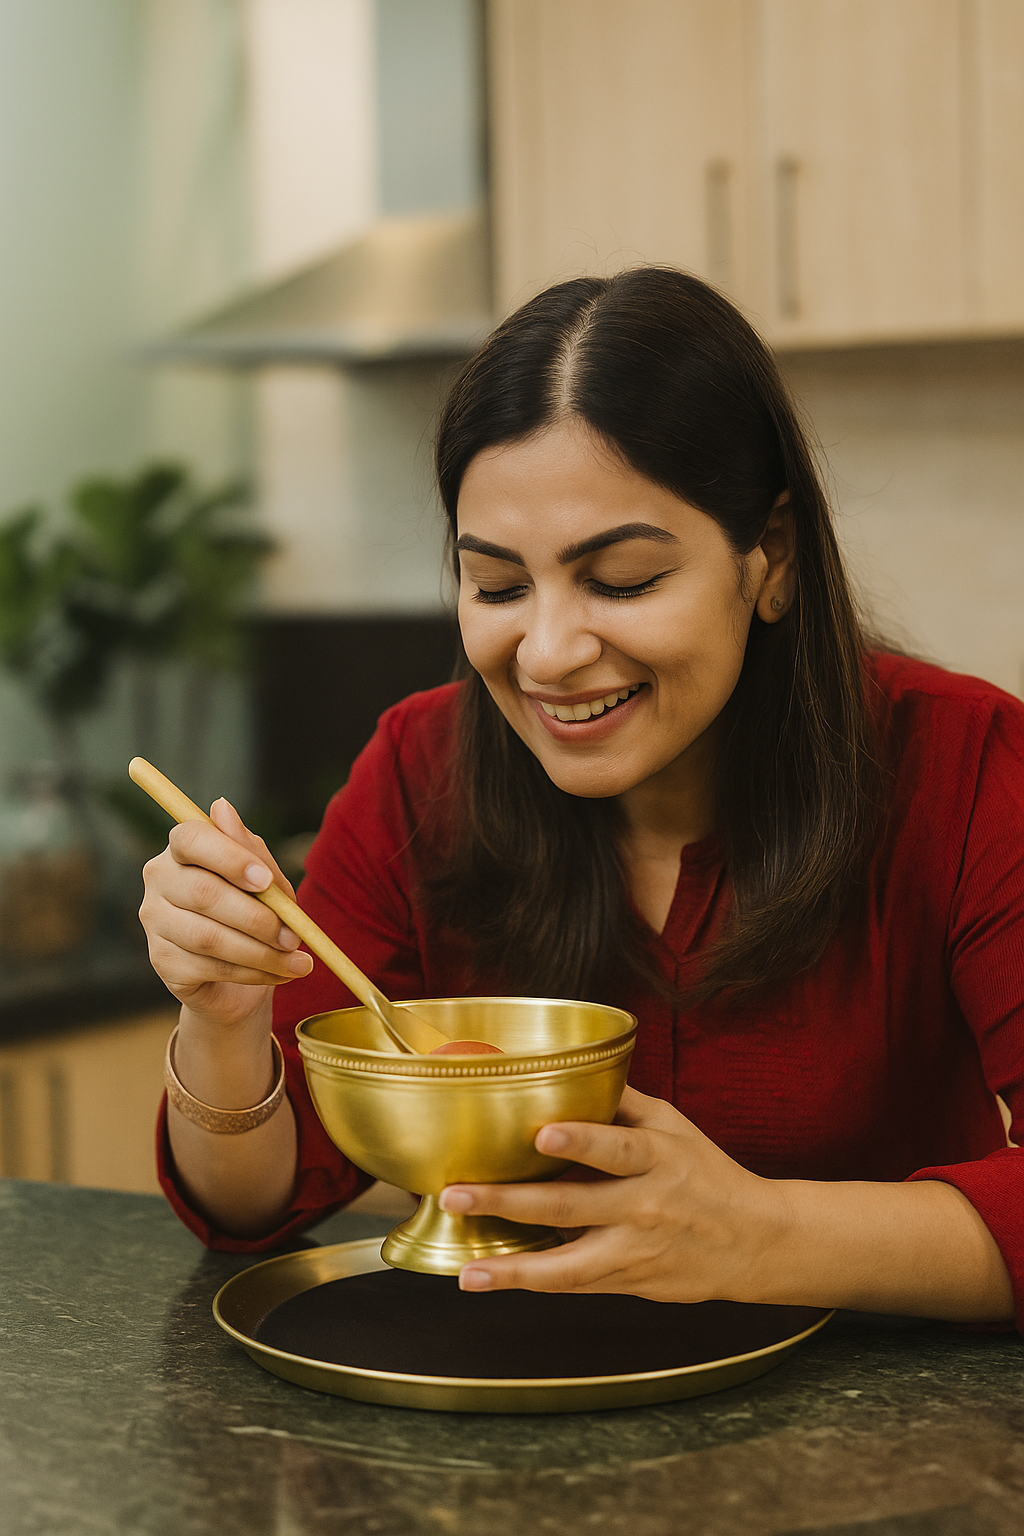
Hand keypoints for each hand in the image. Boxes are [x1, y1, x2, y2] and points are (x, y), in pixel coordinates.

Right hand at [139, 797, 313, 1028]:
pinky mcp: (162, 961)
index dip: (230, 858)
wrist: (241, 974)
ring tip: (299, 962)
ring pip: (208, 937)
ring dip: (261, 952)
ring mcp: (155, 922)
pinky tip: (279, 973)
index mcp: (182, 848)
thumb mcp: (264, 880)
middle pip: (204, 893)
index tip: (266, 881)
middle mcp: (159, 879)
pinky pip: (209, 967)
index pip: (191, 838)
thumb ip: (250, 851)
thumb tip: (222, 806)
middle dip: (258, 918)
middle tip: (295, 936)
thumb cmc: (254, 912)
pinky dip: (252, 973)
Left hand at [439, 1086, 787, 1302]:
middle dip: (510, 1201)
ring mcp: (634, 1250)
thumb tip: (573, 1069)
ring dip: (513, 1268)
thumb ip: (623, 1102)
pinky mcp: (628, 1281)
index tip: (542, 1132)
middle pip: (571, 1206)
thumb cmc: (707, 1175)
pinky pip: (574, 1284)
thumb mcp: (675, 1127)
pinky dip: (531, 1281)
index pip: (617, 1148)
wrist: (754, 1243)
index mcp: (657, 1158)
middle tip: (458, 1195)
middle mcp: (643, 1206)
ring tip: (468, 1270)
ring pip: (568, 1265)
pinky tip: (490, 1278)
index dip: (580, 1140)